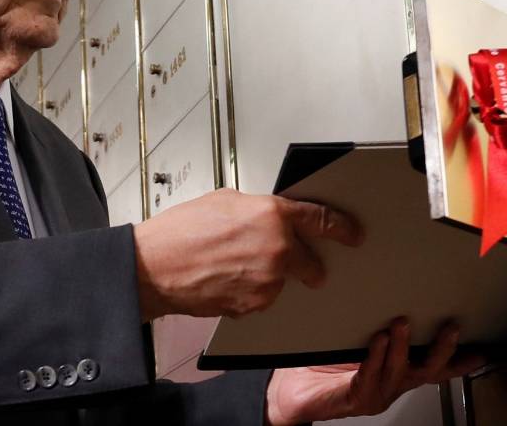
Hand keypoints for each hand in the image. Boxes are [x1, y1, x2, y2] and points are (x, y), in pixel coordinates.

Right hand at [132, 189, 362, 319]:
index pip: (322, 220)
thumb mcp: (226, 201)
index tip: (352, 234)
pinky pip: (263, 298)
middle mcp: (278, 249)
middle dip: (308, 265)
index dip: (342, 228)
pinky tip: (227, 280)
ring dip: (269, 276)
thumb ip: (259, 209)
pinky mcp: (255, 305)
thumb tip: (272, 216)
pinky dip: (252, 291)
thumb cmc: (181, 232)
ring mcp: (269, 282)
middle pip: (311, 262)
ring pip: (283, 281)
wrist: (155, 268)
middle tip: (292, 262)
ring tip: (234, 266)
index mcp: (273, 215)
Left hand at [264, 319, 483, 424]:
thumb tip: (394, 296)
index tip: (479, 351)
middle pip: (426, 371)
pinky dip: (374, 357)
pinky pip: (368, 377)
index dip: (458, 362)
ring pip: (398, 372)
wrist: (291, 393)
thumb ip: (378, 326)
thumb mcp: (358, 341)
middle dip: (441, 350)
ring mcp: (375, 394)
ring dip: (402, 347)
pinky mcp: (355, 398)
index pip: (433, 368)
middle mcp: (391, 385)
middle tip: (451, 329)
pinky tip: (377, 341)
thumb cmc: (322, 367)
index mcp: (396, 372)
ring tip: (401, 324)